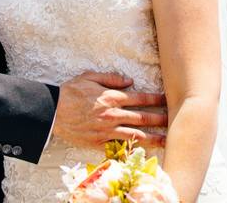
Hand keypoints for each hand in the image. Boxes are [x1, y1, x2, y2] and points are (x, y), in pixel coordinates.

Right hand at [52, 71, 167, 148]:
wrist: (52, 112)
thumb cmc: (70, 92)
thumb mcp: (89, 77)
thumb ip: (111, 78)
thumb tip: (130, 80)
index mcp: (111, 98)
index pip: (140, 99)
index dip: (156, 99)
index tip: (167, 100)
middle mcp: (112, 115)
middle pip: (142, 118)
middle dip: (160, 119)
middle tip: (175, 121)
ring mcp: (106, 131)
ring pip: (135, 136)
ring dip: (153, 138)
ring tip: (167, 140)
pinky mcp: (99, 142)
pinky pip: (119, 146)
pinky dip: (132, 148)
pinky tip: (144, 150)